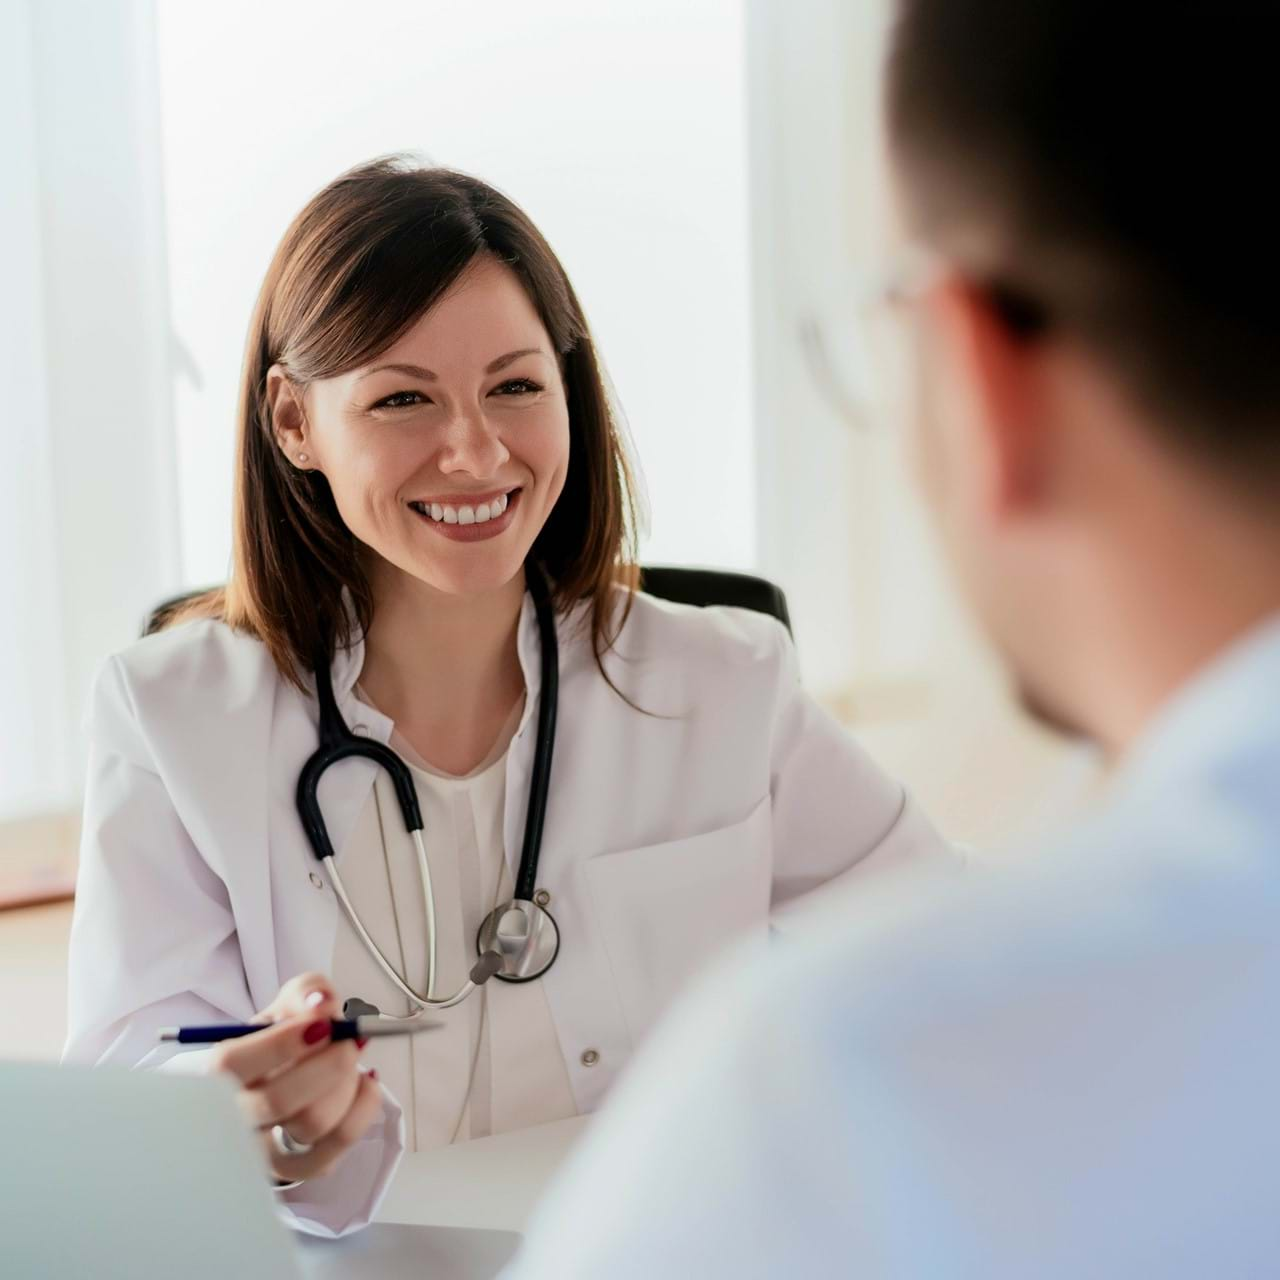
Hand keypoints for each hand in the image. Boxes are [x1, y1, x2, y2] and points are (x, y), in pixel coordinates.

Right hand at [208, 972, 383, 1183]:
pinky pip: (340, 1140)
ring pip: (315, 1122)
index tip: (320, 1022)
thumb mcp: (284, 1007)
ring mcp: (264, 1151)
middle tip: (347, 1038)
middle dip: (328, 1061)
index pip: (231, 1065)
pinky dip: (364, 1104)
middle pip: (279, 1100)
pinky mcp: (299, 1167)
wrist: (280, 1081)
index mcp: (214, 1074)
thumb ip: (303, 993)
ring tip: (347, 1058)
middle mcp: (233, 1119)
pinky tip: (365, 1080)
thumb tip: (320, 1002)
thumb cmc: (278, 1042)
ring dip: (346, 1081)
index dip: (280, 1042)